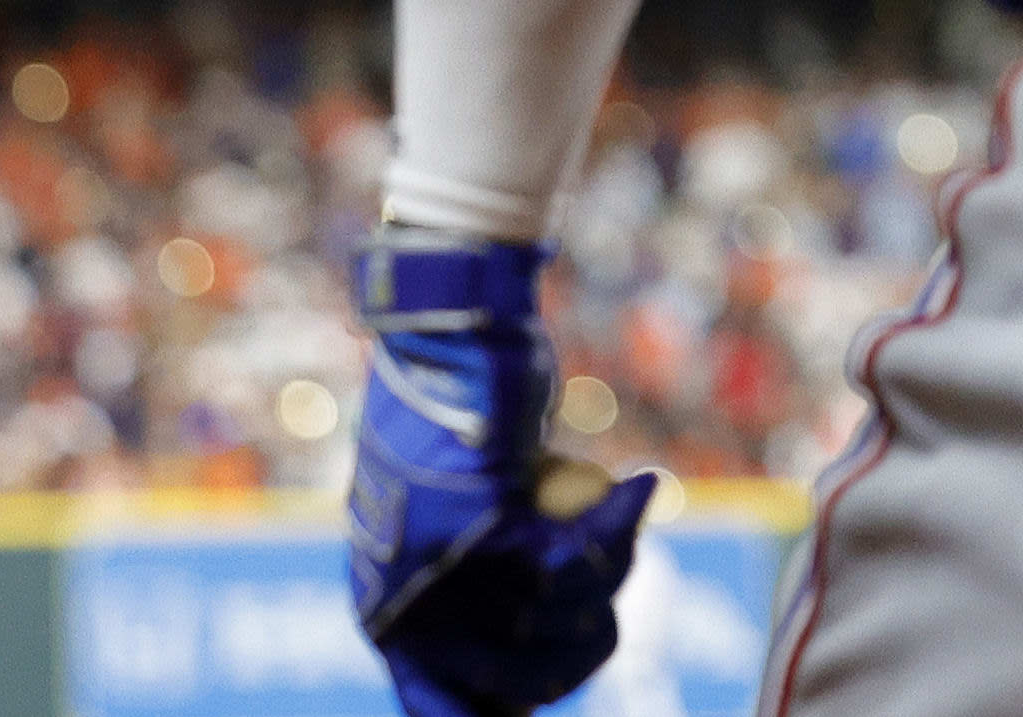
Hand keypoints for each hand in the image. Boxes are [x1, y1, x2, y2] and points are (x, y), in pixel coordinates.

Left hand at [347, 234, 657, 716]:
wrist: (447, 343)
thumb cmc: (460, 425)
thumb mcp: (457, 525)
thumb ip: (485, 591)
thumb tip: (543, 666)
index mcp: (386, 617)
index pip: (443, 711)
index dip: (510, 711)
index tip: (542, 711)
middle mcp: (403, 612)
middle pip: (526, 679)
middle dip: (589, 637)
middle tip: (613, 577)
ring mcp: (437, 576)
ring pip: (560, 619)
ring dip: (611, 567)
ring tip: (620, 514)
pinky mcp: (481, 531)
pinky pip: (579, 561)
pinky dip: (617, 527)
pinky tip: (636, 484)